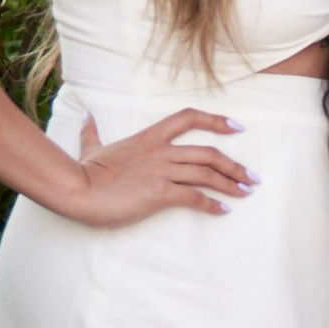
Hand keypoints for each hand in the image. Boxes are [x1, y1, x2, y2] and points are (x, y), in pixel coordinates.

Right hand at [57, 109, 253, 224]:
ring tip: (245, 192)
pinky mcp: (159, 192)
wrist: (77, 190)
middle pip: (208, 152)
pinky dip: (212, 205)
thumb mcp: (92, 147)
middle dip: (234, 165)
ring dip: (230, 184)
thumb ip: (92, 131)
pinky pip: (194, 197)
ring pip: (206, 173)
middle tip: (252, 176)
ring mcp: (161, 171)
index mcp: (148, 137)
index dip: (216, 120)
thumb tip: (86, 116)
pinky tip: (223, 211)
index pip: (188, 118)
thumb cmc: (84, 172)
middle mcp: (160, 151)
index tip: (237, 127)